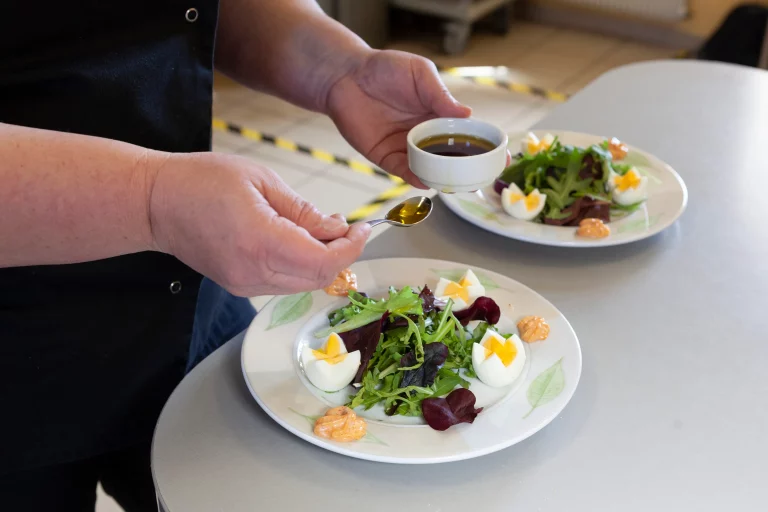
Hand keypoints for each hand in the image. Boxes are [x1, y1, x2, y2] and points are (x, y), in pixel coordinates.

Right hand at [147, 152, 370, 296]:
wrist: (157, 203)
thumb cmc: (202, 181)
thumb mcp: (262, 180)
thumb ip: (303, 211)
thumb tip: (337, 228)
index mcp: (260, 242)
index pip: (323, 262)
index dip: (351, 249)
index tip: (362, 230)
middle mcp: (253, 272)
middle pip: (318, 278)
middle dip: (341, 255)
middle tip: (346, 228)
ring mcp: (244, 284)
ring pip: (303, 284)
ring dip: (322, 262)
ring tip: (322, 231)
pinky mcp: (239, 286)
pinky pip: (284, 283)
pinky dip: (301, 266)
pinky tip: (299, 242)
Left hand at [326, 50, 471, 187]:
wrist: (345, 75)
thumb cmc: (384, 67)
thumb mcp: (419, 73)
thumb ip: (440, 95)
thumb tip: (467, 114)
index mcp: (438, 114)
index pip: (465, 134)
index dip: (482, 146)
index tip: (501, 156)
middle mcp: (425, 134)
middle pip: (450, 157)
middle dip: (466, 170)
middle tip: (481, 177)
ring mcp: (406, 146)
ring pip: (428, 168)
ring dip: (441, 177)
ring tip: (456, 184)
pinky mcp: (385, 155)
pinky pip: (403, 170)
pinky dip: (414, 177)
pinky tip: (426, 181)